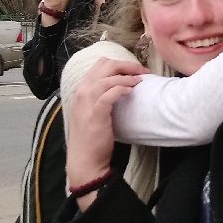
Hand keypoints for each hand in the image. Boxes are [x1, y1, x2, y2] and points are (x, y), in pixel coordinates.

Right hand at [65, 58, 148, 188]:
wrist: (84, 158)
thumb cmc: (90, 137)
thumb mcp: (91, 111)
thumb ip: (99, 96)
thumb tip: (119, 86)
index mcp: (81, 89)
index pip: (100, 65)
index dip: (120, 64)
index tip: (135, 70)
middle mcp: (82, 91)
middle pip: (105, 65)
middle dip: (127, 65)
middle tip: (142, 71)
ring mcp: (87, 101)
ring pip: (109, 77)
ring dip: (128, 76)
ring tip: (141, 81)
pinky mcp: (96, 112)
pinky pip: (110, 93)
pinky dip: (123, 88)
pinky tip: (132, 91)